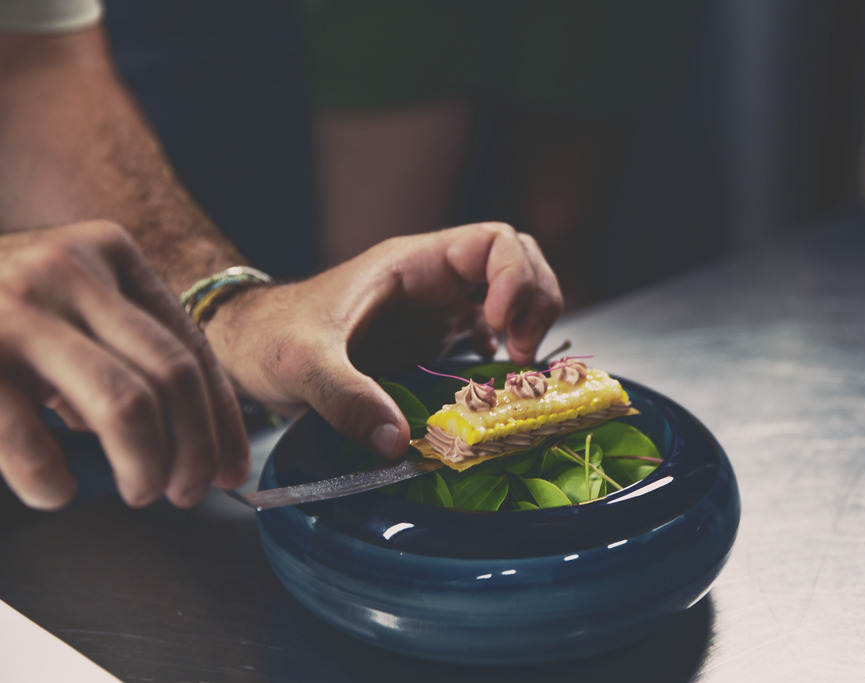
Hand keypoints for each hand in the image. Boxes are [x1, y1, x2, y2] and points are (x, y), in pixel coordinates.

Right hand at [0, 222, 248, 509]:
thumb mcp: (68, 296)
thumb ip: (126, 343)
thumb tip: (202, 434)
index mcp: (108, 252)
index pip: (190, 346)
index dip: (222, 417)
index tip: (230, 467)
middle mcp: (68, 269)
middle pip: (171, 376)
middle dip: (195, 448)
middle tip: (188, 490)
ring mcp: (14, 307)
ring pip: (125, 405)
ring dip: (146, 464)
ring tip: (142, 491)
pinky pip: (27, 436)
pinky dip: (53, 479)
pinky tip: (57, 491)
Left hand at [205, 222, 562, 458]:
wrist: (248, 349)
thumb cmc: (270, 337)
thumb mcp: (302, 363)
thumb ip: (345, 398)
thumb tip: (397, 444)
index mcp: (413, 265)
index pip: (495, 242)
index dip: (514, 277)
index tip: (498, 326)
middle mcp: (434, 281)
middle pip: (519, 264)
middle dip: (534, 301)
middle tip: (521, 353)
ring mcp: (438, 309)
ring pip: (513, 295)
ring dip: (529, 325)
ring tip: (516, 367)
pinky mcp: (433, 340)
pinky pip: (492, 332)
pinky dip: (508, 351)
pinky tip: (495, 383)